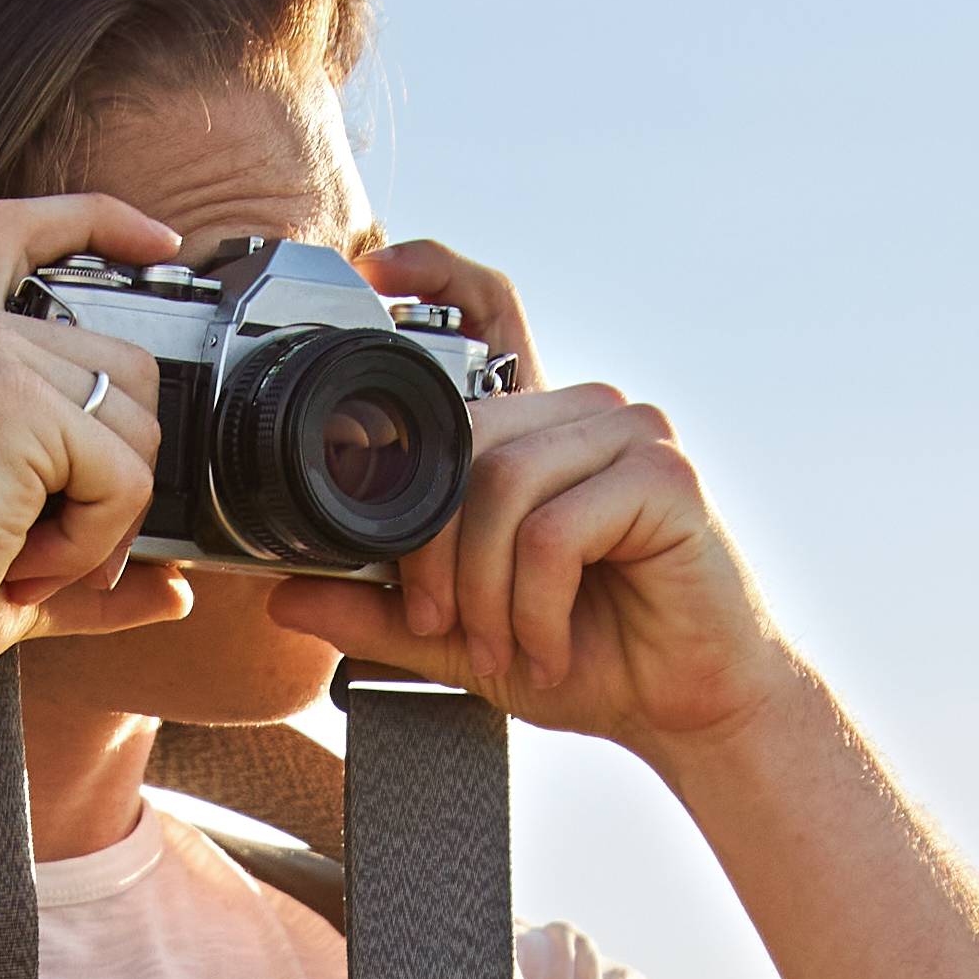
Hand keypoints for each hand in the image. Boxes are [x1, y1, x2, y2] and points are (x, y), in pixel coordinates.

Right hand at [0, 193, 196, 676]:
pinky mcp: (13, 403)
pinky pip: (120, 477)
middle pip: (127, 368)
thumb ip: (97, 558)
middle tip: (49, 545)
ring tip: (25, 554)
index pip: (20, 232)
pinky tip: (23, 560)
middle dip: (118, 475)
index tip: (159, 244)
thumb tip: (179, 591)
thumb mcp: (19, 563)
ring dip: (104, 519)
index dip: (97, 218)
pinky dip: (93, 541)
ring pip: (135, 428)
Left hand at [268, 239, 798, 750]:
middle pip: (464, 442)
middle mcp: (586, 410)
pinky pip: (554, 530)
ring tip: (502, 650)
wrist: (690, 709)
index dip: (431, 274)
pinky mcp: (666, 476)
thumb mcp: (463, 635)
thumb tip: (288, 595)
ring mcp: (631, 434)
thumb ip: (384, 612)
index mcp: (540, 426)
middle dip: (435, 553)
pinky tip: (549, 647)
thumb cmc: (593, 658)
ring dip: (485, 592)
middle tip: (444, 627)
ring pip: (501, 487)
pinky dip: (534, 605)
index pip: (487, 313)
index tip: (369, 269)